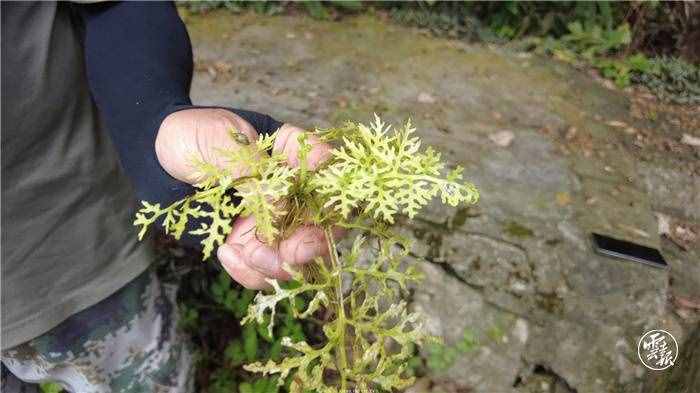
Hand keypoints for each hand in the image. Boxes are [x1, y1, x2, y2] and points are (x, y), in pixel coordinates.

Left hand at [156, 108, 338, 288]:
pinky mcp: (248, 244)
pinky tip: (225, 252)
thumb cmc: (194, 134)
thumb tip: (282, 207)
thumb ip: (258, 174)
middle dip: (310, 246)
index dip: (332, 205)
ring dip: (275, 264)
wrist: (153, 154)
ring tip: (240, 250)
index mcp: (294, 159)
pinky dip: (248, 271)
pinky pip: (261, 271)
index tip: (313, 218)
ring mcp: (270, 222)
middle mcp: (290, 194)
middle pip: (323, 229)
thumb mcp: (227, 141)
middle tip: (289, 254)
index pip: (330, 184)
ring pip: (294, 258)